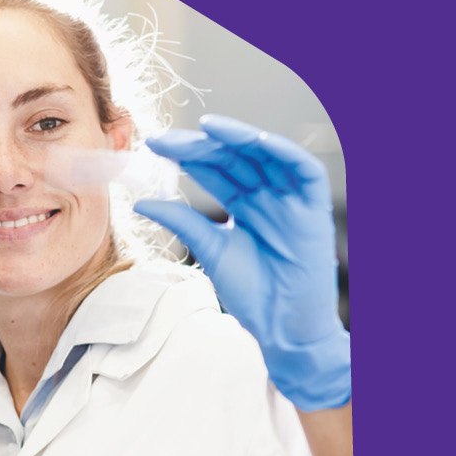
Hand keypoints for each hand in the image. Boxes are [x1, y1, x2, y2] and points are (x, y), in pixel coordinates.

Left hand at [134, 115, 349, 410]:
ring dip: (239, 138)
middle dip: (201, 145)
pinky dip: (281, 151)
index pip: (213, 169)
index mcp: (243, 204)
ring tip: (207, 128)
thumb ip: (181, 222)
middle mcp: (267, 196)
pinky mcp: (315, 208)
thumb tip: (140, 202)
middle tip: (167, 140)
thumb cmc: (252, 293)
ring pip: (267, 156)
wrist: (282, 327)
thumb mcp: (210, 250)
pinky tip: (254, 140)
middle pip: (234, 158)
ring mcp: (291, 200)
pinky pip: (304, 170)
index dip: (186, 155)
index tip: (154, 147)